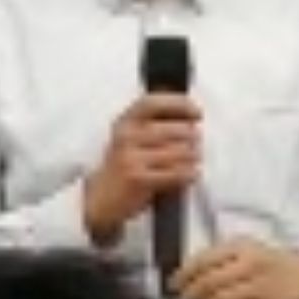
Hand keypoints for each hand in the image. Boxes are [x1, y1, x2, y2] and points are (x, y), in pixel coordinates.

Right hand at [82, 94, 203, 246]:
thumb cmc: (127, 164)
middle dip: (193, 139)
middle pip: (177, 130)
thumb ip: (156, 124)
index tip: (198, 113)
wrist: (101, 196)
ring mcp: (131, 157)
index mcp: (125, 121)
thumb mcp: (134, 138)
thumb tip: (192, 117)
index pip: (153, 103)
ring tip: (191, 163)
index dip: (179, 104)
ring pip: (181, 152)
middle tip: (195, 147)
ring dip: (193, 159)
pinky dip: (190, 174)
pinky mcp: (139, 178)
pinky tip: (190, 175)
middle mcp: (126, 135)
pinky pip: (178, 173)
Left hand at [177, 242, 298, 298]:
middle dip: (191, 294)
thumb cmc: (270, 263)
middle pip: (209, 283)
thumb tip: (186, 275)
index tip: (174, 284)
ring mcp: (261, 288)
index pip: (203, 260)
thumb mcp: (246, 249)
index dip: (183, 275)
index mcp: (242, 248)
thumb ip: (218, 257)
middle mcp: (251, 266)